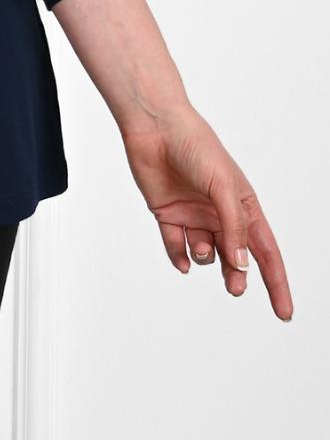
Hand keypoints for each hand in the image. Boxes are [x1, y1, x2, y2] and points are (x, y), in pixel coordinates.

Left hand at [120, 104, 293, 319]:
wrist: (154, 125)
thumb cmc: (195, 146)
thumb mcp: (223, 187)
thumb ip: (234, 228)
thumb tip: (243, 265)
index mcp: (243, 204)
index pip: (266, 251)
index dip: (276, 282)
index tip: (284, 313)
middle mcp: (219, 213)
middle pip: (236, 259)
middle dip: (237, 276)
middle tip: (235, 289)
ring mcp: (193, 215)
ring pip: (205, 254)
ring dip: (204, 256)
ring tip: (199, 244)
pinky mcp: (167, 214)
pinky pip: (175, 247)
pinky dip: (179, 257)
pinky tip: (182, 260)